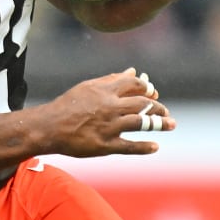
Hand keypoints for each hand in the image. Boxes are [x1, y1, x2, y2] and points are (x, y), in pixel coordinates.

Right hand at [40, 68, 173, 157]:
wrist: (47, 128)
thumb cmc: (67, 106)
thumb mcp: (89, 88)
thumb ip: (112, 80)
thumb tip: (134, 71)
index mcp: (105, 91)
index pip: (136, 85)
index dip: (148, 88)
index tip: (154, 93)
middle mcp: (110, 108)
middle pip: (143, 105)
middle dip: (159, 107)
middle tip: (166, 112)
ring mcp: (108, 127)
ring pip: (141, 123)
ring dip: (160, 123)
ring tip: (171, 124)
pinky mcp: (104, 145)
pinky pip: (129, 147)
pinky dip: (144, 147)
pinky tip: (155, 146)